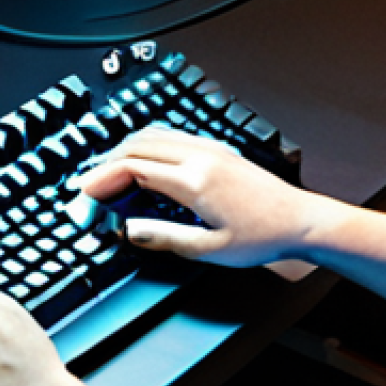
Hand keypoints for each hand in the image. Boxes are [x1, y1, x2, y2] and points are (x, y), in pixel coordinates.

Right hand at [80, 127, 324, 268]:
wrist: (300, 221)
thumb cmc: (262, 237)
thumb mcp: (209, 249)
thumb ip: (164, 238)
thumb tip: (129, 231)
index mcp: (194, 181)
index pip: (133, 169)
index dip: (102, 181)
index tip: (85, 196)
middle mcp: (200, 156)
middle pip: (136, 146)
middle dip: (106, 165)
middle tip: (89, 189)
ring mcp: (209, 148)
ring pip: (153, 135)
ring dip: (124, 152)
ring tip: (109, 176)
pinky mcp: (217, 150)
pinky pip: (171, 136)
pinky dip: (146, 146)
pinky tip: (141, 164)